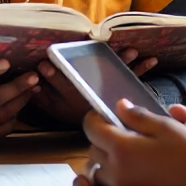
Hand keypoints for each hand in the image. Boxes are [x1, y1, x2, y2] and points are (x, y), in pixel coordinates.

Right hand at [32, 48, 158, 125]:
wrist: (101, 133)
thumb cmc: (71, 110)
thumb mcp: (53, 106)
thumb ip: (43, 97)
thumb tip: (32, 84)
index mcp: (71, 98)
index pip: (59, 86)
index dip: (52, 77)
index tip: (44, 65)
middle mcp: (91, 95)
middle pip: (88, 79)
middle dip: (95, 65)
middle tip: (104, 54)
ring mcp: (106, 93)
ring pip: (114, 77)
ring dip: (123, 63)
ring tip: (131, 51)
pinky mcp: (121, 92)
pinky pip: (133, 80)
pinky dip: (142, 69)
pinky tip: (152, 59)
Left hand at [73, 100, 185, 185]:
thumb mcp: (168, 127)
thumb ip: (138, 117)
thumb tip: (118, 106)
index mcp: (123, 149)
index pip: (92, 129)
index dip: (94, 118)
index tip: (102, 115)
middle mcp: (117, 173)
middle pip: (93, 152)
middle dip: (100, 139)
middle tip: (117, 132)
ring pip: (95, 176)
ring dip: (98, 164)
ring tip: (110, 155)